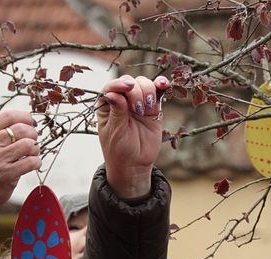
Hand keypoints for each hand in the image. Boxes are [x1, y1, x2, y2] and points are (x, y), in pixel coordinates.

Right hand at [0, 109, 41, 249]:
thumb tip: (22, 123)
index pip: (8, 115)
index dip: (25, 117)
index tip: (31, 122)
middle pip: (21, 129)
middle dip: (33, 134)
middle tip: (33, 141)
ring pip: (29, 144)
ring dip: (36, 149)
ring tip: (32, 154)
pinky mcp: (7, 174)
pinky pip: (31, 162)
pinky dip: (37, 162)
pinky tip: (33, 165)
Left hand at [96, 75, 169, 198]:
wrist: (134, 164)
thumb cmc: (118, 149)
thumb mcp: (114, 132)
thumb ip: (116, 112)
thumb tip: (113, 93)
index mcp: (107, 104)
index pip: (111, 87)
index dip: (119, 84)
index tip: (128, 87)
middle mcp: (122, 100)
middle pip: (129, 83)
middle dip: (135, 92)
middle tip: (137, 110)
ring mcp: (138, 102)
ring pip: (144, 84)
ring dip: (148, 91)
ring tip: (146, 109)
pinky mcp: (153, 108)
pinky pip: (157, 92)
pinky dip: (161, 85)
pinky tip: (163, 84)